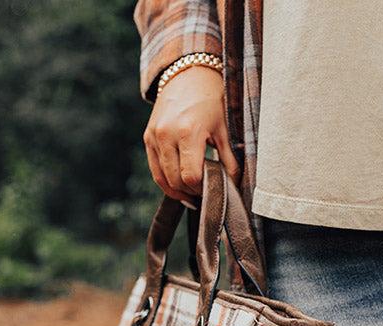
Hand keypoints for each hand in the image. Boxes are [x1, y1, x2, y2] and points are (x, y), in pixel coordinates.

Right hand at [143, 65, 240, 203]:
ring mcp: (154, 136)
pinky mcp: (148, 137)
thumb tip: (235, 186)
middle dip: (191, 191)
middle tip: (205, 193)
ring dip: (178, 191)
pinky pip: (154, 169)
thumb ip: (230, 160)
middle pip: (175, 180)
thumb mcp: (225, 129)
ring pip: (162, 178)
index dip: (202, 188)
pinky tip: (180, 186)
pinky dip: (166, 181)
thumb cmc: (211, 100)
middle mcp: (166, 134)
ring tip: (193, 194)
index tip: (212, 188)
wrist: (188, 74)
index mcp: (188, 131)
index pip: (191, 176)